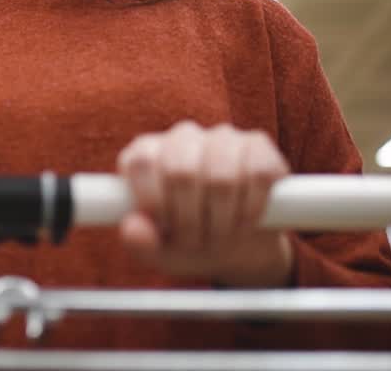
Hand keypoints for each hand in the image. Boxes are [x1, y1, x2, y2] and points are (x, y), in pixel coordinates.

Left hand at [115, 121, 293, 286]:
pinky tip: (246, 221)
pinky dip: (252, 208)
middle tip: (196, 241)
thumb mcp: (159, 253)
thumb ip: (139, 243)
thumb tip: (132, 227)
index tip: (165, 229)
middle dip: (190, 220)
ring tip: (220, 235)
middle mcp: (181, 136)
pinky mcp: (258, 144)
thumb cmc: (189, 244)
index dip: (155, 203)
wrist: (238, 250)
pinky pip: (258, 173)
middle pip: (181, 171)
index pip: (142, 162)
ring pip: (221, 176)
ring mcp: (221, 136)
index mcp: (145, 153)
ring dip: (222, 220)